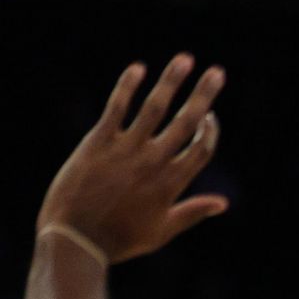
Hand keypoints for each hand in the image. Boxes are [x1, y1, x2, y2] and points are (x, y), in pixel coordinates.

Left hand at [37, 54, 228, 263]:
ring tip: (185, 59)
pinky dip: (128, 87)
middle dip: (203, 95)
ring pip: (154, 108)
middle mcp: (153, 162)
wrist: (75, 237)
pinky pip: (117, 108)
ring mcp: (126, 150)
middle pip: (186, 122)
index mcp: (172, 184)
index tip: (211, 116)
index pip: (201, 149)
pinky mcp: (99, 142)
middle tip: (217, 72)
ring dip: (171, 81)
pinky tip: (139, 68)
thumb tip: (224, 203)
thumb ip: (193, 212)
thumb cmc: (120, 239)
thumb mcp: (162, 231)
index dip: (210, 130)